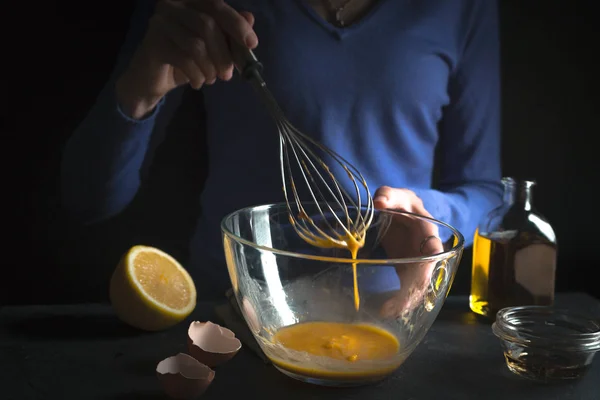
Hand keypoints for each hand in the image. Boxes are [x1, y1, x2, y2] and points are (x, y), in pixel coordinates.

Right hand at [116, 0, 257, 118]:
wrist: (152, 79)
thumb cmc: (185, 59)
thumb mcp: (212, 47)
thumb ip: (229, 32)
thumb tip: (250, 18)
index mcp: (189, 1)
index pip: (216, 6)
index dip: (236, 24)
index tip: (252, 44)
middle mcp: (172, 5)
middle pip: (207, 25)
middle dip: (224, 54)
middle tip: (228, 75)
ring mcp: (160, 22)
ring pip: (196, 45)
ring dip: (210, 68)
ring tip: (211, 79)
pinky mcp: (153, 43)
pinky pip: (184, 59)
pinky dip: (197, 75)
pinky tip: (198, 83)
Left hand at [373, 187, 444, 316]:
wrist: (406, 213)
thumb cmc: (403, 204)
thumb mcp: (398, 195)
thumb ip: (389, 195)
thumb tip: (379, 202)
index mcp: (429, 234)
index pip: (432, 253)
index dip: (424, 271)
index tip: (413, 284)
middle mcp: (429, 253)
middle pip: (425, 278)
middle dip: (411, 295)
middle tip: (390, 309)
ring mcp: (419, 265)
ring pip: (417, 289)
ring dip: (404, 303)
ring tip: (386, 313)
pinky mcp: (408, 272)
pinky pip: (406, 290)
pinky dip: (398, 302)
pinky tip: (386, 311)